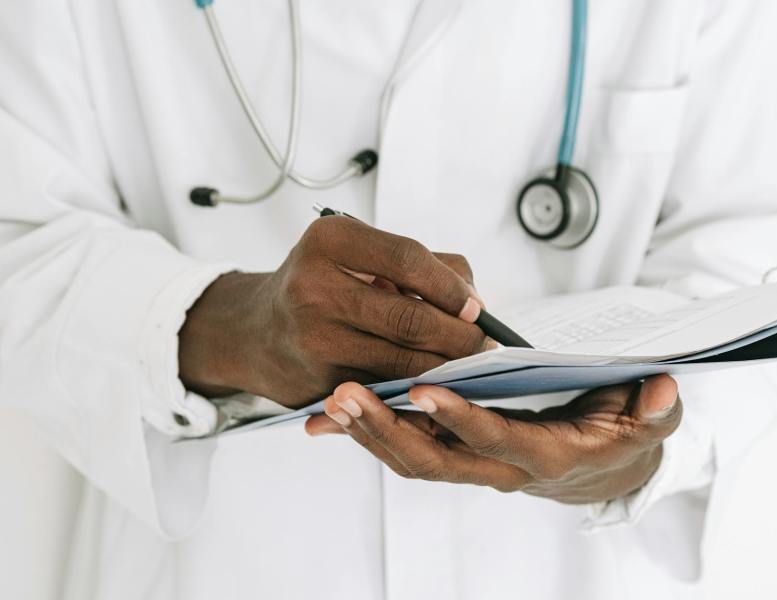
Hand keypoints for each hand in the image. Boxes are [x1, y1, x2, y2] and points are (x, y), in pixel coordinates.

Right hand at [178, 216, 491, 407]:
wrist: (256, 332)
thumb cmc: (320, 284)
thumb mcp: (358, 253)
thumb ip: (420, 264)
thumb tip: (474, 301)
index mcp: (330, 241)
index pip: (409, 259)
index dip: (451, 288)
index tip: (475, 307)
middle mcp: (315, 286)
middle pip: (412, 317)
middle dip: (460, 336)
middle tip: (484, 344)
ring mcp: (315, 338)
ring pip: (404, 360)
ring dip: (446, 366)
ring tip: (467, 363)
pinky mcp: (321, 381)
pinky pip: (387, 387)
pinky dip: (418, 387)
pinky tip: (434, 382)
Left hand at [305, 374, 681, 502]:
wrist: (603, 469)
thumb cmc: (619, 436)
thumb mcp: (648, 423)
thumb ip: (653, 410)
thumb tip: (659, 387)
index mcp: (545, 455)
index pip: (498, 440)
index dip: (462, 420)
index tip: (424, 390)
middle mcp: (500, 468)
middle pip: (434, 461)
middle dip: (388, 430)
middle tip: (347, 395)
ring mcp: (472, 465)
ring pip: (412, 459)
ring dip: (369, 432)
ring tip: (331, 402)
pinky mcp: (455, 454)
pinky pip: (407, 450)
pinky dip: (370, 434)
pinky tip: (333, 417)